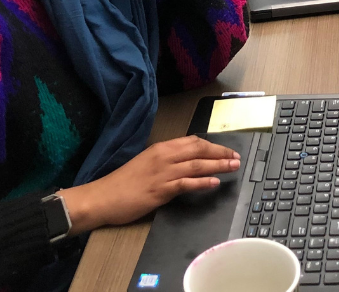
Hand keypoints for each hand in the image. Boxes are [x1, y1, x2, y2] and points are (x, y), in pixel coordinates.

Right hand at [59, 136, 240, 234]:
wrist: (102, 197)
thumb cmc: (123, 182)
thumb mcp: (146, 163)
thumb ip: (166, 160)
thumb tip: (187, 162)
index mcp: (161, 148)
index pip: (193, 141)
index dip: (213, 145)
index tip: (226, 149)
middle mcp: (164, 157)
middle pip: (199, 149)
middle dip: (221, 152)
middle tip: (236, 157)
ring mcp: (163, 173)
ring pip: (197, 165)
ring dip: (218, 165)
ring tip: (233, 167)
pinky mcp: (160, 190)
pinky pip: (186, 184)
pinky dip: (202, 182)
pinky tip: (214, 182)